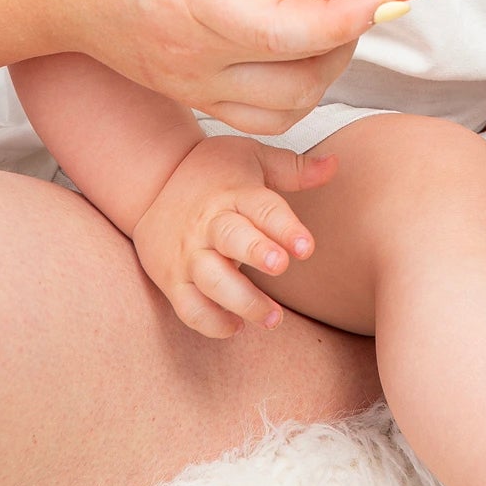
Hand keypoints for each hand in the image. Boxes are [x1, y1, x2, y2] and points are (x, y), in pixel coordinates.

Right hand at [26, 0, 393, 132]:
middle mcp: (192, 56)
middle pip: (300, 80)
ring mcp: (189, 85)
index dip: (349, 17)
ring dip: (327, 72)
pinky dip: (296, 90)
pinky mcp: (188, 95)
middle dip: (349, 41)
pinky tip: (301, 44)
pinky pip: (260, 116)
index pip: (289, 32)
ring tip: (333, 18)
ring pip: (286, 111)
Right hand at [131, 133, 335, 338]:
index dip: (285, 227)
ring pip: (211, 280)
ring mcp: (189, 254)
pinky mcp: (172, 279)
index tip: (307, 246)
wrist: (150, 182)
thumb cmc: (212, 173)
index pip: (262, 208)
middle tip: (279, 265)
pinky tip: (237, 327)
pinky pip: (189, 307)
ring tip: (274, 319)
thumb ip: (294, 169)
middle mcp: (209, 223)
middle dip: (254, 252)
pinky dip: (211, 322)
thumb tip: (335, 164)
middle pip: (230, 238)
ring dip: (242, 301)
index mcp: (234, 194)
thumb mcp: (251, 158)